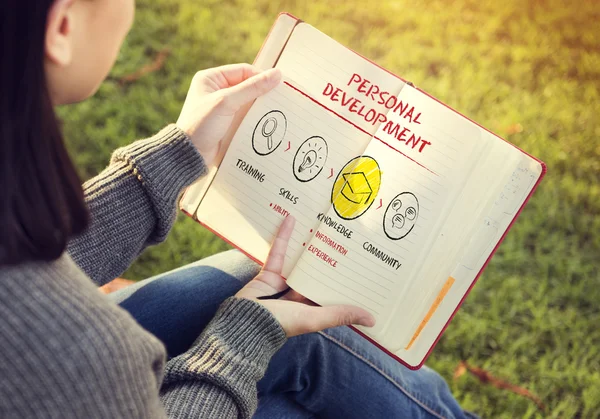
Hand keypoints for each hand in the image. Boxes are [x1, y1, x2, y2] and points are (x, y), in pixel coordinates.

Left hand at [176, 63, 280, 164]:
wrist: (190, 155)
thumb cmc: (201, 125)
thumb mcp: (226, 102)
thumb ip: (252, 88)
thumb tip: (276, 75)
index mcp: (211, 78)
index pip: (243, 71)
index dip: (261, 77)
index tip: (278, 85)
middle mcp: (216, 90)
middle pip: (247, 86)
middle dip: (262, 93)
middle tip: (281, 99)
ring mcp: (222, 107)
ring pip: (249, 102)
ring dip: (260, 107)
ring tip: (277, 112)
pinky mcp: (227, 122)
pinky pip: (246, 116)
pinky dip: (256, 118)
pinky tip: (266, 122)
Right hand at [235, 216, 375, 336]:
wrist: (245, 321)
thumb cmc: (282, 323)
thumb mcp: (315, 318)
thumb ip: (341, 314)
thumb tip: (373, 320)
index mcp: (312, 308)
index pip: (333, 291)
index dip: (346, 280)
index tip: (362, 265)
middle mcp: (300, 295)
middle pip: (318, 273)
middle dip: (330, 257)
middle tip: (346, 236)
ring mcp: (284, 282)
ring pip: (300, 260)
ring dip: (308, 244)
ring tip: (322, 225)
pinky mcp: (269, 272)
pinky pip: (279, 251)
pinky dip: (283, 236)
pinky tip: (291, 219)